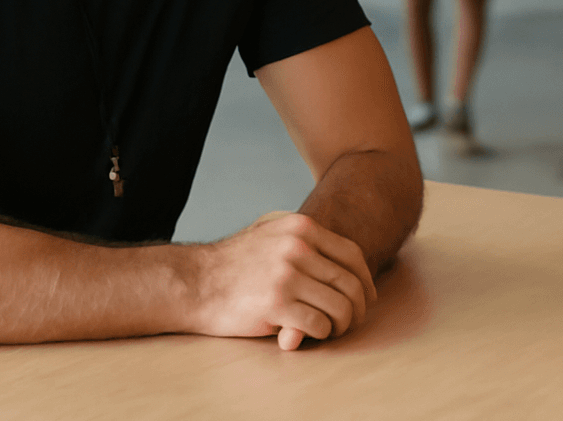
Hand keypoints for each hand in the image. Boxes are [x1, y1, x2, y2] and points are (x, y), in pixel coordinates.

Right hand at [191, 210, 375, 349]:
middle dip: (358, 307)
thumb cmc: (234, 263)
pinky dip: (321, 333)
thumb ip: (303, 238)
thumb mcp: (270, 232)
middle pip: (350, 282)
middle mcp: (298, 247)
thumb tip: (339, 255)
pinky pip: (318, 324)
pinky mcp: (276, 303)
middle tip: (353, 321)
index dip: (366, 279)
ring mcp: (287, 274)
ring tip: (332, 329)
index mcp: (301, 228)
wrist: (194, 282)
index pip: (352, 254)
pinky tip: (311, 333)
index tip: (368, 296)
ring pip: (340, 305)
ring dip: (342, 323)